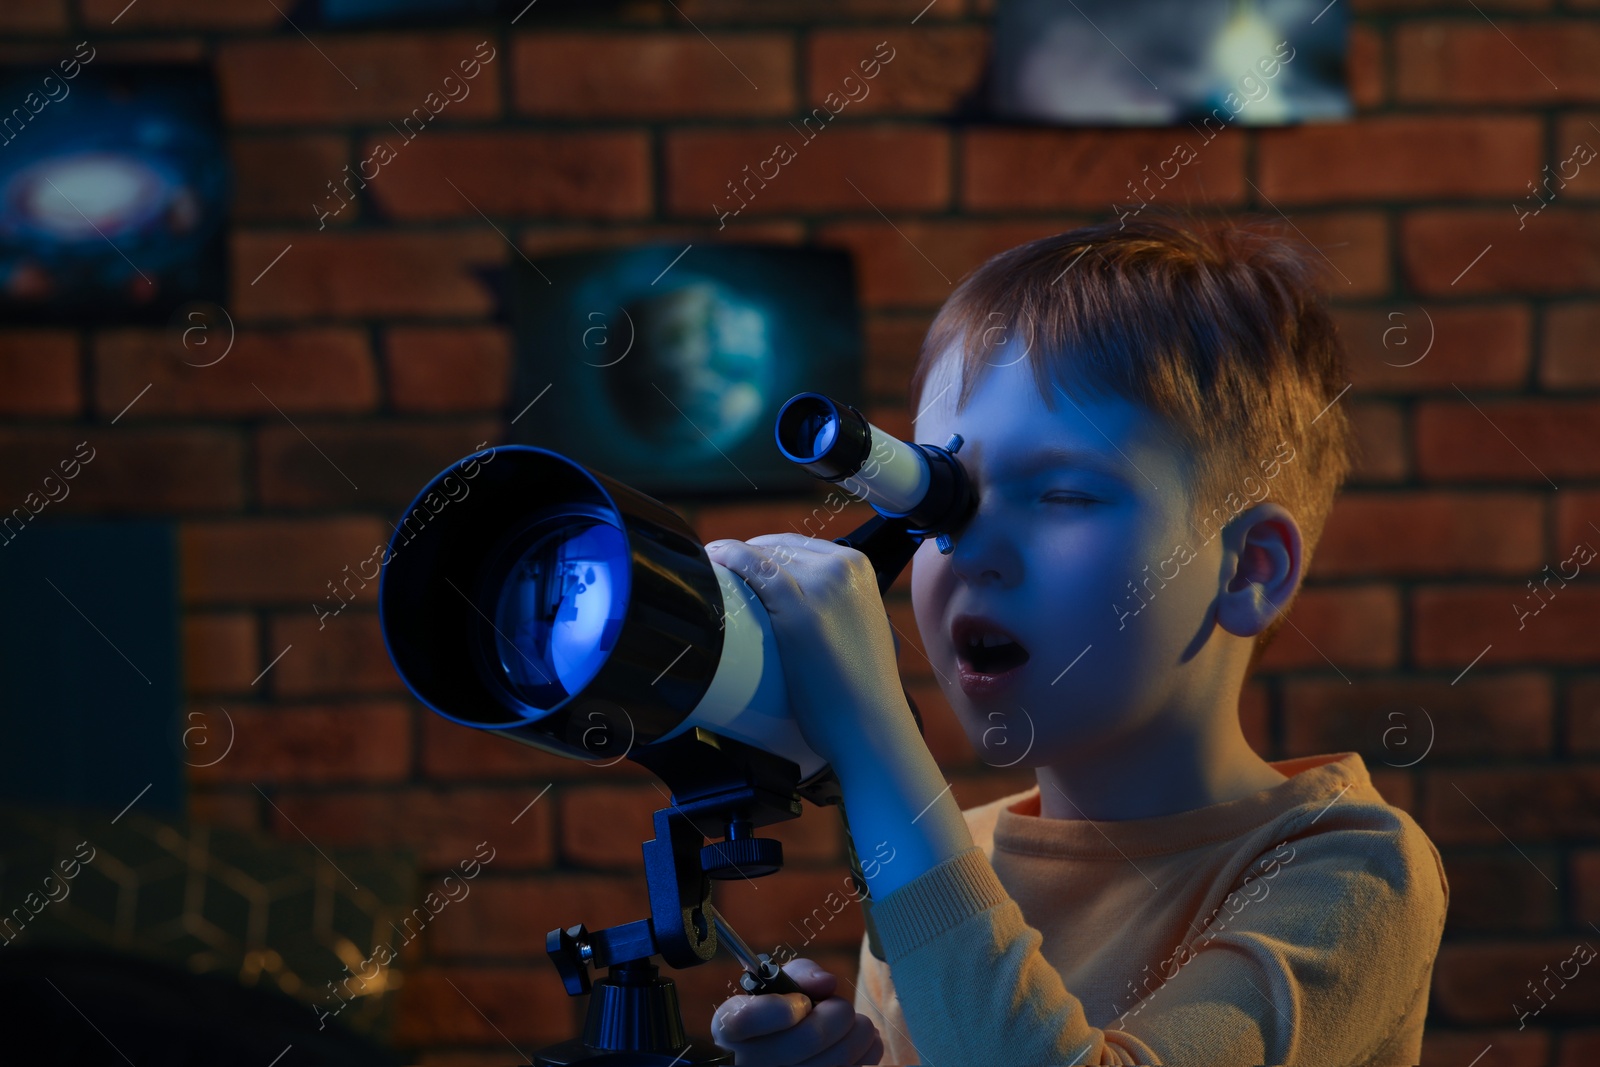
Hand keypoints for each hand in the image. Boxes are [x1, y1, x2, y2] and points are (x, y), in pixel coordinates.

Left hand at [704, 533, 915, 773]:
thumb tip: (798, 599)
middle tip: (719, 571)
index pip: (798, 546)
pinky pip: (756, 570)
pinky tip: (713, 561)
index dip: (762, 550)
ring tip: (710, 570)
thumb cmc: (858, 685)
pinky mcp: (799, 612)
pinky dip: (730, 558)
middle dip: (745, 555)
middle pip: (779, 549)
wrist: (870, 723)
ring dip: (731, 557)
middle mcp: (844, 569)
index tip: (738, 560)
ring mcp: (823, 587)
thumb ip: (836, 602)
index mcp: (859, 568)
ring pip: (765, 556)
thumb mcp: (858, 624)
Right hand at [711, 958, 883, 1064]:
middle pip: (804, 1039)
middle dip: (837, 1014)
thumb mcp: (777, 986)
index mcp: (730, 1026)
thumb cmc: (777, 1014)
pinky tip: (864, 1043)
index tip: (802, 1002)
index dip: (782, 1008)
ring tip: (858, 1024)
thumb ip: (800, 975)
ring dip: (858, 1034)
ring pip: (832, 1061)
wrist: (776, 1056)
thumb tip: (826, 983)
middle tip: (841, 1007)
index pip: (746, 1018)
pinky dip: (866, 1054)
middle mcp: (746, 1061)